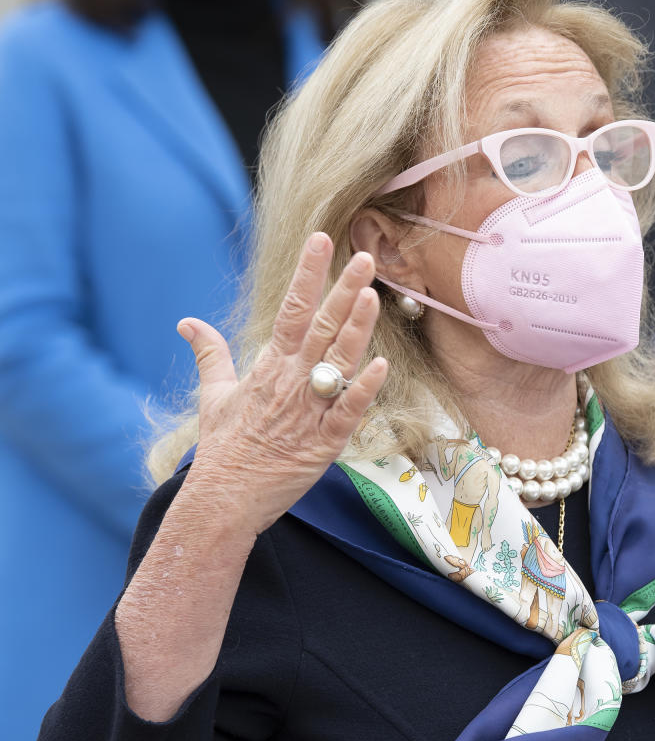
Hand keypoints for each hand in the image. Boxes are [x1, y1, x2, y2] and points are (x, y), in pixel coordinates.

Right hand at [177, 234, 386, 534]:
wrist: (223, 500)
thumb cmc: (222, 449)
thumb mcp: (213, 395)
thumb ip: (209, 354)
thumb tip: (188, 323)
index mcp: (268, 367)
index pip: (291, 309)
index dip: (308, 273)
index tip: (322, 241)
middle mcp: (291, 382)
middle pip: (321, 328)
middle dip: (343, 290)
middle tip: (365, 257)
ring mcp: (309, 412)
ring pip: (339, 362)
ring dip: (356, 329)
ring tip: (372, 294)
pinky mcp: (324, 443)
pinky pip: (347, 411)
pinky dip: (363, 389)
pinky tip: (380, 364)